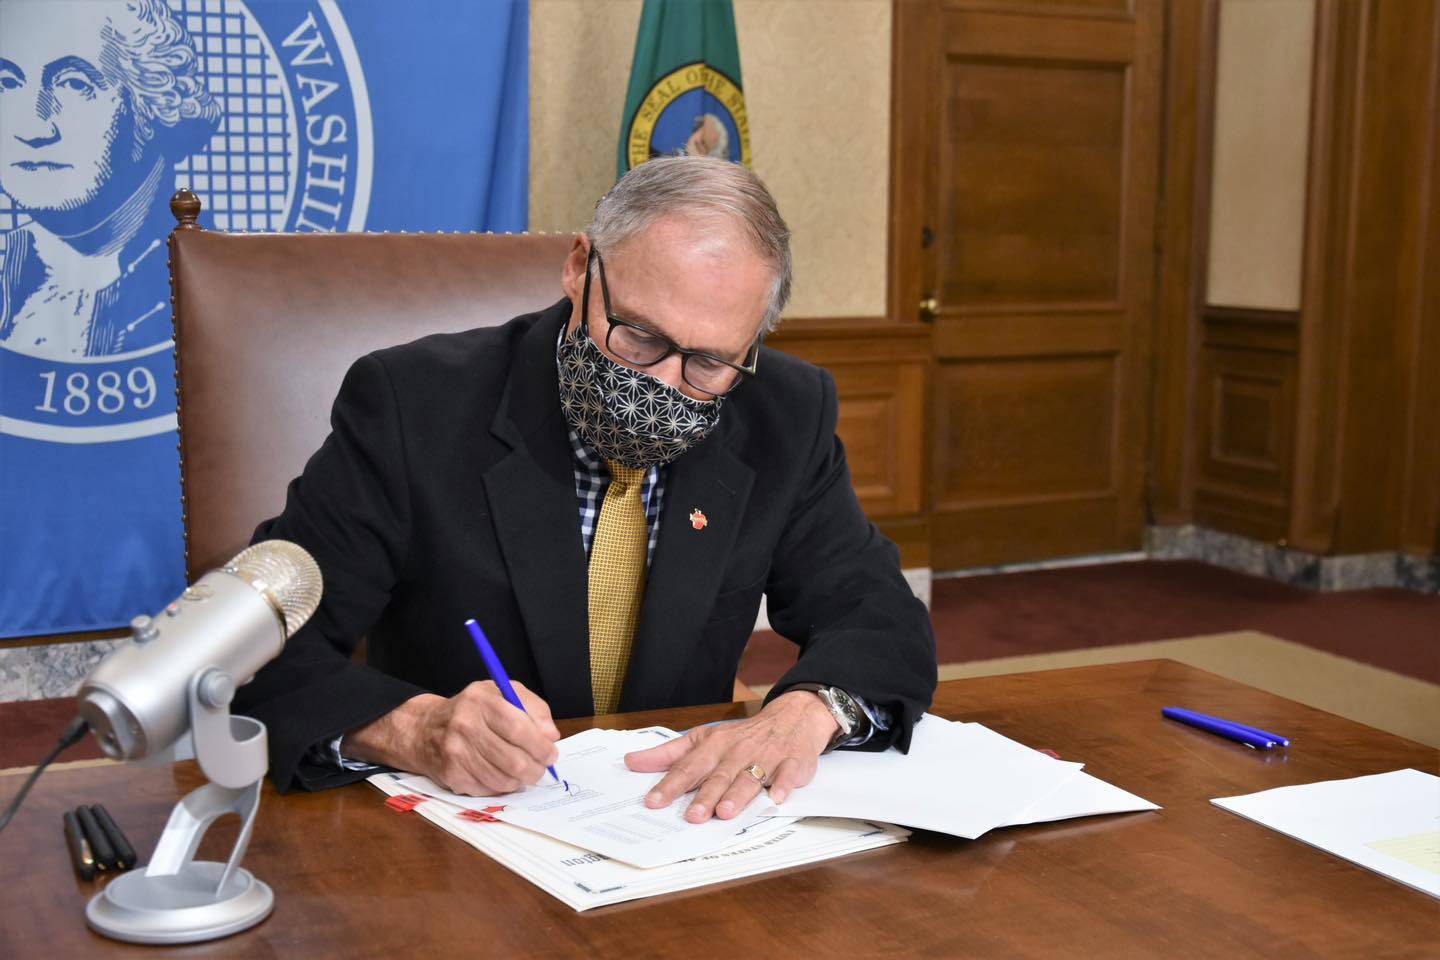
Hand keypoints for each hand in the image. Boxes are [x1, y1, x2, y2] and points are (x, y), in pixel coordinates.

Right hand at [343, 681, 560, 795]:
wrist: (425, 730)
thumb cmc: (472, 710)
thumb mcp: (502, 693)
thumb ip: (533, 707)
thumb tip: (551, 735)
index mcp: (480, 700)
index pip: (519, 728)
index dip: (541, 746)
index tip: (551, 753)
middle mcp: (465, 725)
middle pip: (514, 760)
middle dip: (536, 768)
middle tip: (541, 767)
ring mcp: (456, 753)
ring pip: (503, 779)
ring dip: (521, 779)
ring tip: (523, 771)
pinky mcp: (452, 775)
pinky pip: (489, 789)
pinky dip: (502, 785)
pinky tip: (501, 773)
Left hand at [624, 691, 837, 821]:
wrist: (791, 718)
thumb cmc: (742, 736)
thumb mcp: (702, 739)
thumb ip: (668, 754)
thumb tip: (632, 761)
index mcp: (714, 746)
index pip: (689, 767)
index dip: (671, 785)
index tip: (654, 802)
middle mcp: (737, 751)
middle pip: (719, 775)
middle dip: (706, 795)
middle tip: (693, 816)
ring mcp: (766, 756)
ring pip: (750, 777)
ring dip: (738, 794)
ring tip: (725, 812)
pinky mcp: (792, 763)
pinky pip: (788, 774)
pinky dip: (783, 785)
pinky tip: (776, 798)